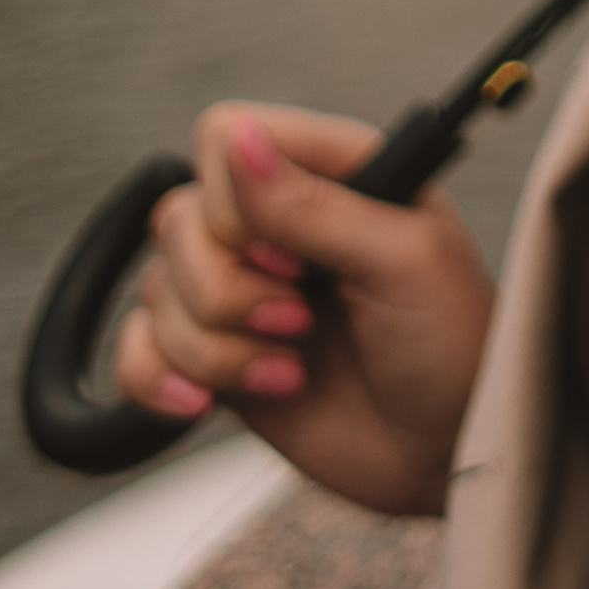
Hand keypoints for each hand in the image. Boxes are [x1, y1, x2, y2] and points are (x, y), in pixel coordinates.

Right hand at [115, 103, 493, 517]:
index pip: (225, 136)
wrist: (446, 452)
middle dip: (227, 290)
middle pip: (178, 219)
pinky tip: (207, 403)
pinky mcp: (216, 357)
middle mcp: (277, 224)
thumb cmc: (453, 344)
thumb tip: (238, 140)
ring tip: (289, 370)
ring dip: (213, 346)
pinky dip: (158, 378)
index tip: (295, 260)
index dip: (238, 202)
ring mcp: (241, 291)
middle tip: (302, 322)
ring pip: (156, 288)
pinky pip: (135, 350)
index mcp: (332, 173)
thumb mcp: (404, 261)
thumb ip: (316, 205)